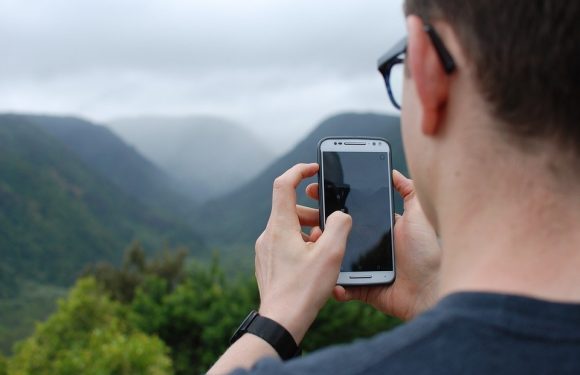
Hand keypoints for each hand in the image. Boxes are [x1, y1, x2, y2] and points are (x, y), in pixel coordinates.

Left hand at [255, 163, 351, 343]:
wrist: (281, 321)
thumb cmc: (304, 289)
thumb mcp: (330, 254)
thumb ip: (339, 226)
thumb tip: (340, 215)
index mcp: (280, 226)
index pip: (283, 184)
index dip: (299, 171)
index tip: (314, 169)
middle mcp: (268, 234)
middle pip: (290, 208)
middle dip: (313, 212)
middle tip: (330, 226)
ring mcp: (264, 250)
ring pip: (288, 227)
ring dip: (308, 230)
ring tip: (324, 249)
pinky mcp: (267, 263)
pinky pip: (284, 243)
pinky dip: (300, 244)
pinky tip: (313, 263)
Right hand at [305, 170, 440, 320]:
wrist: (430, 290)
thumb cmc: (427, 253)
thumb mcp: (419, 215)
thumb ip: (409, 191)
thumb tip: (393, 172)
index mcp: (380, 229)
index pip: (352, 213)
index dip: (334, 204)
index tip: (316, 192)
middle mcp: (370, 247)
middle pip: (340, 235)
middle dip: (321, 227)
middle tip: (306, 219)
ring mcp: (364, 269)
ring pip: (336, 259)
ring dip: (324, 253)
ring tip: (314, 245)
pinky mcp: (363, 288)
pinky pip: (343, 287)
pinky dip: (335, 285)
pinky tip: (328, 277)